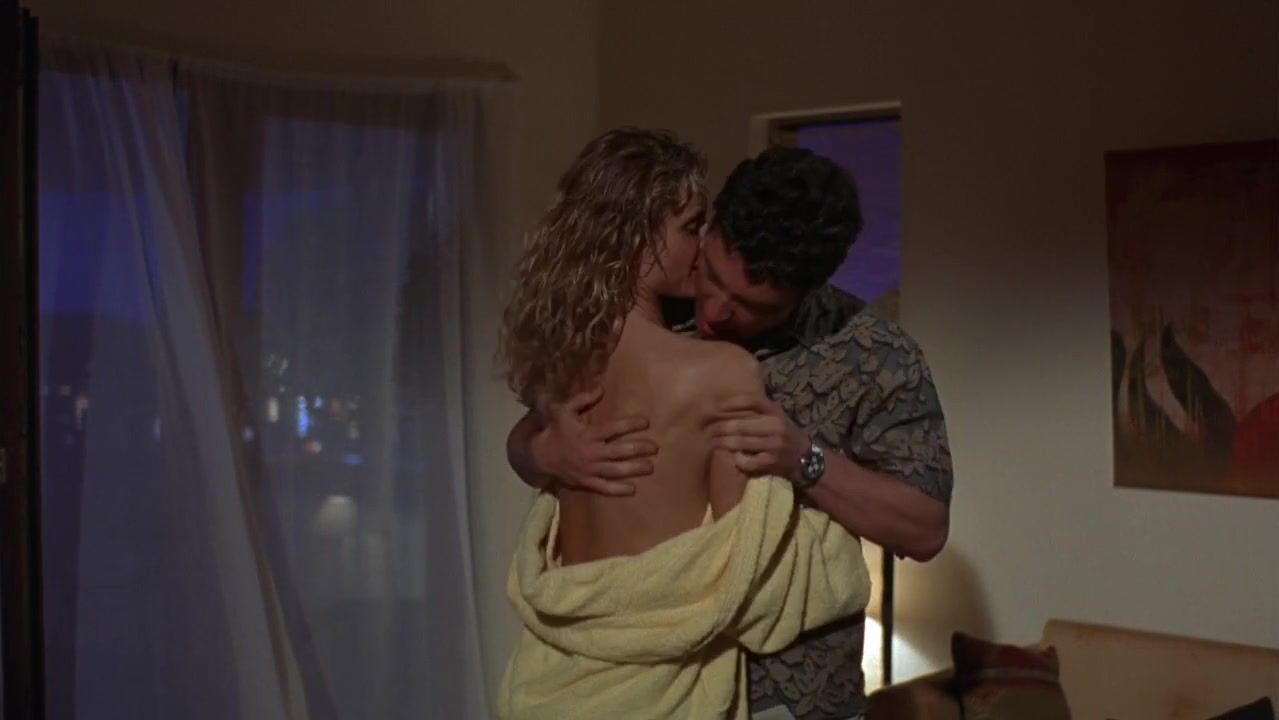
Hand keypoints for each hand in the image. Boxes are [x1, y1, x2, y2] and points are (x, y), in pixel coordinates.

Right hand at [532, 387, 656, 495]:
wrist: (538, 455)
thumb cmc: (554, 430)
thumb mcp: (563, 410)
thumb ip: (582, 399)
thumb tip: (601, 389)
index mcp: (587, 434)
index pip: (612, 429)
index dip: (630, 425)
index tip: (646, 423)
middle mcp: (590, 452)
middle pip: (618, 451)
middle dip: (638, 449)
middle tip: (655, 447)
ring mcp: (589, 469)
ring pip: (614, 470)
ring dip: (633, 469)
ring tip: (650, 466)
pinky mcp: (585, 482)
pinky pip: (603, 487)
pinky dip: (618, 489)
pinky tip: (633, 489)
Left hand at [707, 394, 807, 479]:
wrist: (806, 458)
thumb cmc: (785, 433)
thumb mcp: (777, 416)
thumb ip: (759, 410)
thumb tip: (726, 403)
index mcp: (776, 412)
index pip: (752, 401)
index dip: (732, 403)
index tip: (715, 406)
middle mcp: (776, 426)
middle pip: (742, 424)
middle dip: (721, 427)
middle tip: (706, 428)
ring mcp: (774, 445)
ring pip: (742, 443)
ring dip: (724, 443)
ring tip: (711, 441)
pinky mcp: (771, 462)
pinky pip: (748, 461)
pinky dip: (738, 459)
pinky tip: (733, 457)